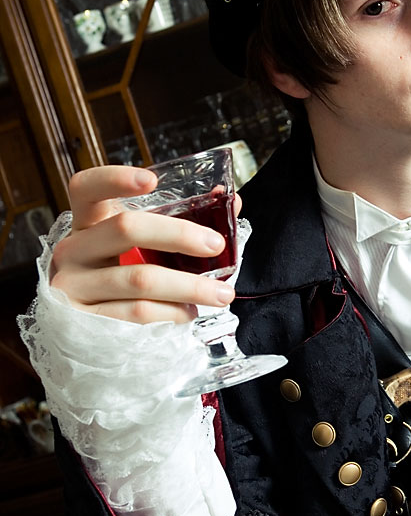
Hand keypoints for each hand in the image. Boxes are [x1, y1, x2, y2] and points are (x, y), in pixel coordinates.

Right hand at [50, 166, 241, 323]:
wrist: (87, 335)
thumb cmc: (123, 277)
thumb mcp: (139, 248)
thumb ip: (178, 225)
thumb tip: (232, 204)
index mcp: (87, 223)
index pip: (86, 188)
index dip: (114, 179)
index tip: (151, 180)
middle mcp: (74, 250)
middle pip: (125, 229)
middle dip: (178, 234)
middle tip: (215, 244)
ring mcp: (74, 286)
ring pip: (139, 279)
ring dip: (189, 287)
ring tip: (221, 294)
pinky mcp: (85, 321)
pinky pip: (137, 313)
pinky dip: (171, 313)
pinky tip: (188, 312)